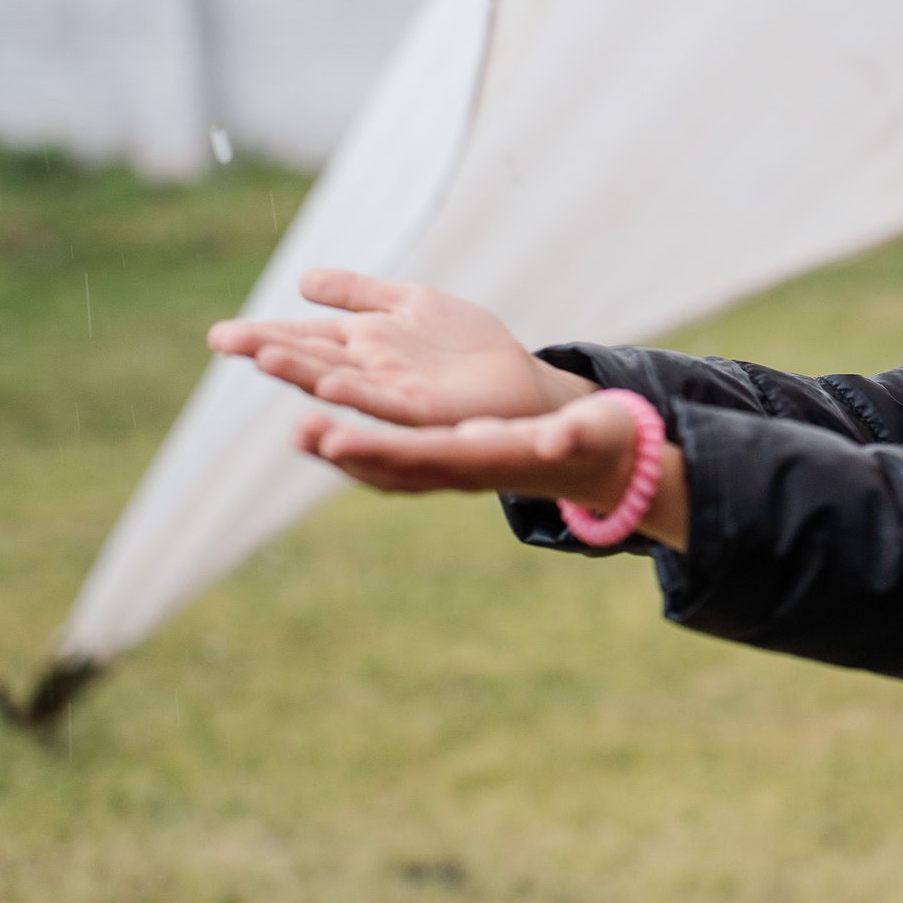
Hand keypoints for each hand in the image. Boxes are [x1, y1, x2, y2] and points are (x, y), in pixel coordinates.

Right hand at [209, 268, 592, 425]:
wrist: (521, 383)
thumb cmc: (464, 348)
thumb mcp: (410, 305)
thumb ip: (359, 294)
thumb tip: (302, 281)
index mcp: (362, 346)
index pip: (303, 338)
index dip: (264, 335)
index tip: (219, 334)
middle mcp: (370, 373)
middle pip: (312, 360)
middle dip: (271, 352)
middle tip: (224, 339)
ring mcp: (395, 393)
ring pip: (341, 384)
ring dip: (304, 375)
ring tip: (265, 358)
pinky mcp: (428, 409)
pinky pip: (386, 404)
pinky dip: (357, 395)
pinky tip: (331, 384)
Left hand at [297, 394, 689, 549]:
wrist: (601, 465)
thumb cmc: (601, 441)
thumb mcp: (593, 432)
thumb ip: (574, 434)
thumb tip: (560, 438)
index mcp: (493, 462)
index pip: (427, 458)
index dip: (382, 448)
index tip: (338, 437)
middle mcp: (466, 473)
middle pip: (395, 468)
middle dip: (348, 451)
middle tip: (302, 430)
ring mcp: (456, 472)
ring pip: (388, 469)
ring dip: (345, 452)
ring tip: (301, 430)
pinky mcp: (453, 463)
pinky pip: (397, 464)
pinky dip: (363, 450)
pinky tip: (337, 431)